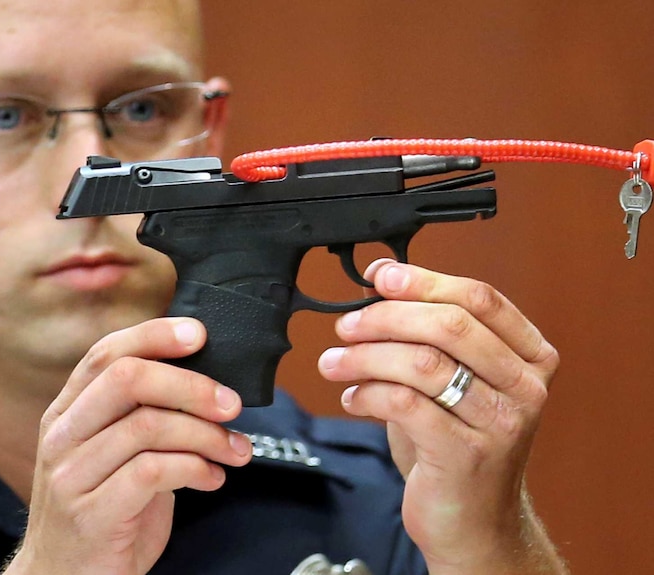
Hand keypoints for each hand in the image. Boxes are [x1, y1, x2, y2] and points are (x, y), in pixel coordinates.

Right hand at [4, 318, 251, 574]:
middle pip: (127, 378)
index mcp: (68, 413)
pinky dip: (195, 468)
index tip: (199, 335)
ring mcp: (72, 475)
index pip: (105, 354)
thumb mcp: (116, 455)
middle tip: (231, 403)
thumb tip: (206, 382)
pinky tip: (212, 477)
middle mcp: (63, 436)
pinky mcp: (92, 514)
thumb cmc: (104, 513)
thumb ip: (144, 417)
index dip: (154, 335)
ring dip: (206, 434)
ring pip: (148, 425)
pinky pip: (153, 472)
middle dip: (190, 383)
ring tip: (234, 450)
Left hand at [318, 259, 566, 574]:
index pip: (479, 299)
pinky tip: (352, 398)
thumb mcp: (453, 381)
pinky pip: (405, 404)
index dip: (424, 280)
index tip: (380, 276)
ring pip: (423, 363)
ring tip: (334, 362)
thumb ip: (426, 334)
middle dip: (386, 316)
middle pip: (450, 325)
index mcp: (530, 357)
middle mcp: (525, 387)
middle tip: (346, 324)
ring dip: (366, 356)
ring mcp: (501, 423)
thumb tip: (381, 282)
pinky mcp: (466, 454)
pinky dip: (368, 394)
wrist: (475, 522)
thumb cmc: (458, 444)